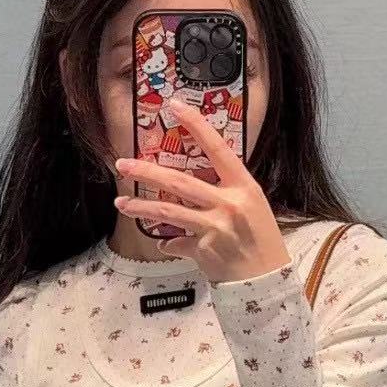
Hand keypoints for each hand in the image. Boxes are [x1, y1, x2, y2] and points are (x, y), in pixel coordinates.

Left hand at [113, 97, 291, 284]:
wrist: (267, 280)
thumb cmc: (262, 241)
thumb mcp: (252, 208)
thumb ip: (224, 194)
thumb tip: (193, 190)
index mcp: (244, 187)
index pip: (218, 149)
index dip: (196, 126)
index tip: (175, 107)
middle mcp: (229, 203)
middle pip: (180, 182)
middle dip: (148, 171)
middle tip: (123, 164)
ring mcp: (215, 227)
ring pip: (169, 211)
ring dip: (141, 206)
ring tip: (120, 202)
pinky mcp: (204, 249)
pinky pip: (177, 241)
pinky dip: (169, 242)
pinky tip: (162, 242)